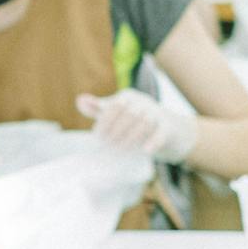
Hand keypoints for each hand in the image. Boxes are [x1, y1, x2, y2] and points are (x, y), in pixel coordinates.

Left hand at [76, 88, 198, 162]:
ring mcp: (157, 114)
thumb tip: (80, 100)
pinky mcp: (168, 127)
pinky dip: (154, 141)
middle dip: (116, 131)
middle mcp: (143, 102)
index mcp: (128, 97)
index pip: (115, 105)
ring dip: (131, 138)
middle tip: (107, 147)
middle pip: (129, 113)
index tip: (98, 138)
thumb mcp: (115, 112)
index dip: (105, 121)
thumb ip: (98, 108)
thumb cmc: (133, 121)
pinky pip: (162, 132)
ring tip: (120, 151)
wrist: (166, 130)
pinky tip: (145, 151)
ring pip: (144, 123)